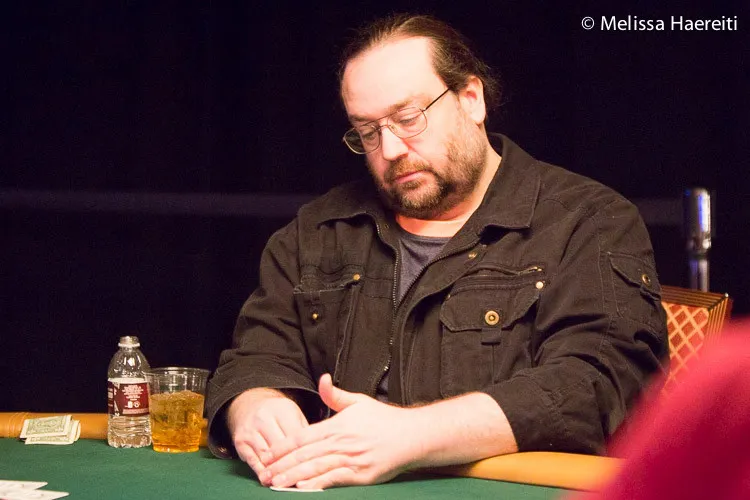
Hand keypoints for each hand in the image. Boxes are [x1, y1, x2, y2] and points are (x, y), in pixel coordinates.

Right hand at [227, 388, 308, 477]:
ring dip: (276, 470)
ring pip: (266, 456)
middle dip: (290, 462)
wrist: (250, 405)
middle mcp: (263, 418)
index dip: (303, 452)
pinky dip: (262, 472)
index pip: (295, 435)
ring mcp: (250, 430)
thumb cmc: (278, 414)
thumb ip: (304, 431)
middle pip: (280, 446)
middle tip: (300, 475)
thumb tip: (314, 452)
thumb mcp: (294, 415)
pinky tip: (270, 479)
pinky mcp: (240, 441)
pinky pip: (253, 461)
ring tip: (286, 480)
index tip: (311, 465)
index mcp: (282, 409)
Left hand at [259, 374, 418, 489]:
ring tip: (277, 483)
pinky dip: (318, 484)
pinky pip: (335, 480)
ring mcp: (352, 460)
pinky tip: (304, 489)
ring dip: (294, 477)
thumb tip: (322, 379)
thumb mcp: (359, 402)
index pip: (302, 437)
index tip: (266, 455)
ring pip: (316, 469)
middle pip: (305, 455)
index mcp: (337, 425)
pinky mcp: (362, 475)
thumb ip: (336, 395)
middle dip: (282, 465)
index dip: (282, 447)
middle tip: (264, 474)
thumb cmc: (385, 419)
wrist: (412, 435)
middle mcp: (342, 443)